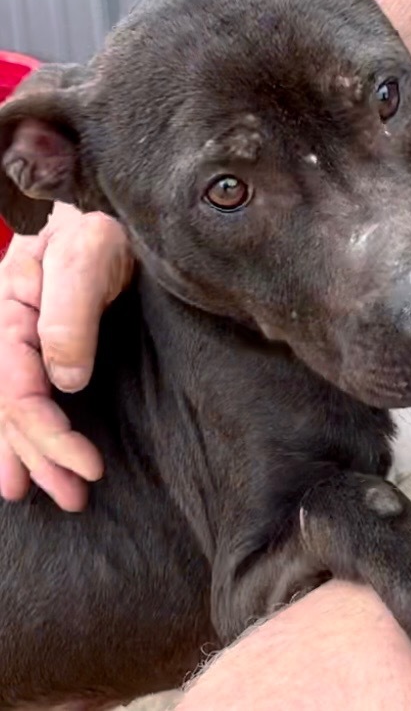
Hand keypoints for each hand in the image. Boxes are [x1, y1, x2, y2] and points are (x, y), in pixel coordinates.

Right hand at [0, 204, 132, 510]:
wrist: (101, 213)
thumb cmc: (97, 229)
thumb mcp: (88, 256)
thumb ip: (71, 314)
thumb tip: (66, 381)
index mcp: (9, 310)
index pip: (20, 391)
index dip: (49, 435)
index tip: (88, 467)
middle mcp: (4, 330)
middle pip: (12, 409)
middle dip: (41, 457)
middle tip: (75, 497)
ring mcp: (15, 339)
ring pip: (10, 409)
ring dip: (27, 455)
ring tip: (47, 494)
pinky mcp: (34, 345)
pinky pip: (17, 395)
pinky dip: (18, 433)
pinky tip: (20, 460)